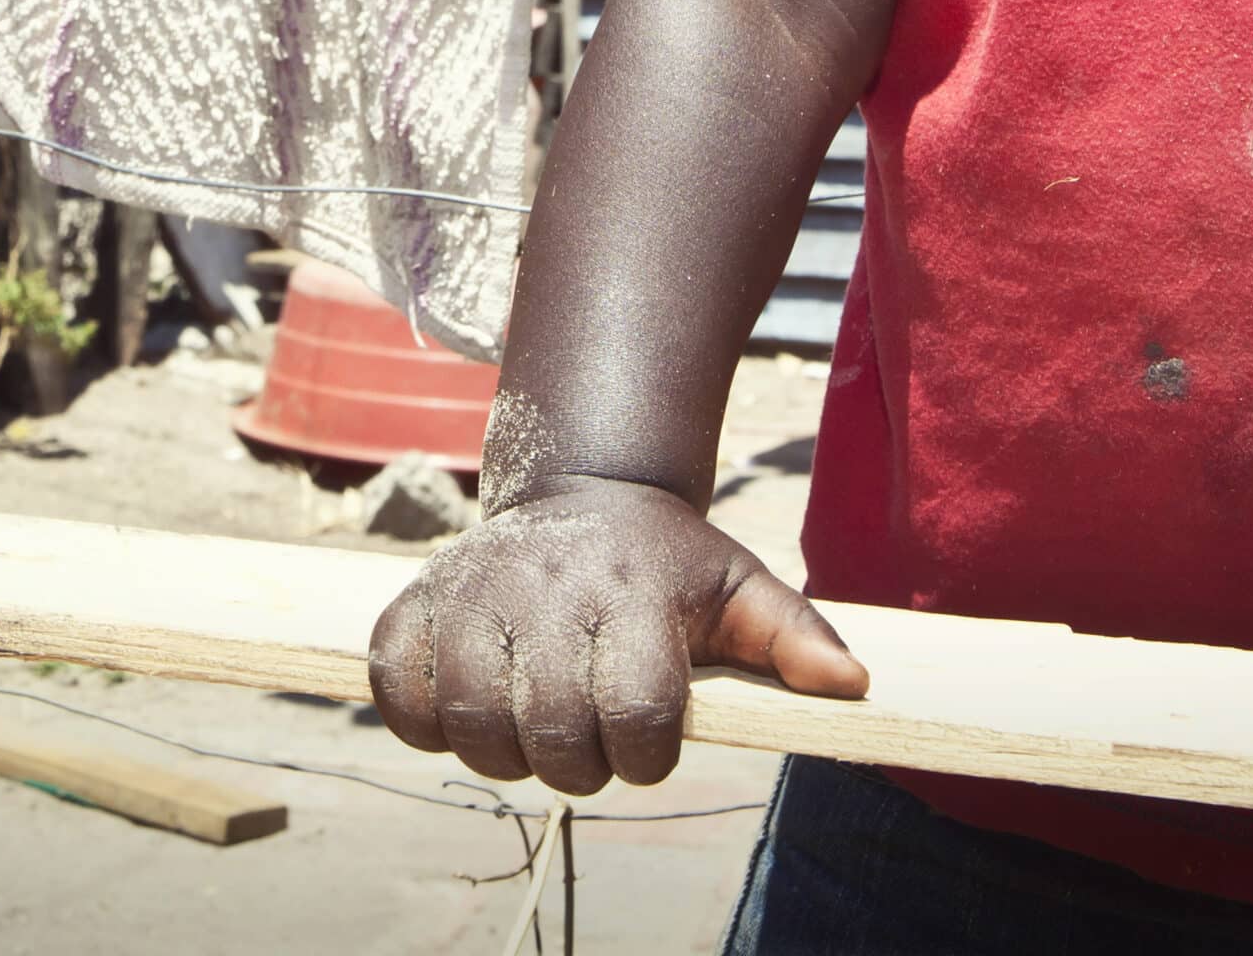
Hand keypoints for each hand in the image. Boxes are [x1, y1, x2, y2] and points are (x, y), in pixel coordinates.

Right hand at [367, 475, 868, 794]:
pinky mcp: (415, 601)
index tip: (649, 736)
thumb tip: (854, 687)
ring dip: (505, 754)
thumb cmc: (667, 561)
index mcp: (632, 592)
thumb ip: (794, 637)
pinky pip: (398, 695)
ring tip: (534, 724)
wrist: (582, 487)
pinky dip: (423, 721)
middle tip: (591, 736)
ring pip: (475, 730)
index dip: (648, 754)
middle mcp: (548, 589)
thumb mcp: (738, 584)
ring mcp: (474, 592)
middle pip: (555, 739)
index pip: (639, 717)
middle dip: (580, 764)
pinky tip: (466, 703)